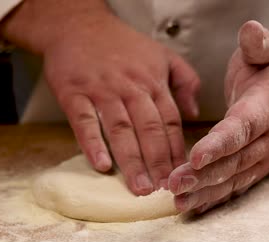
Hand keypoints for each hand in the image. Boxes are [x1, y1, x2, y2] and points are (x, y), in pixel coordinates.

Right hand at [44, 14, 199, 194]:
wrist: (78, 25)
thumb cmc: (121, 44)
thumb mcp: (162, 54)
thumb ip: (185, 80)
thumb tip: (194, 113)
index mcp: (153, 81)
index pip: (170, 121)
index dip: (177, 150)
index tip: (183, 174)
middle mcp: (130, 88)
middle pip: (149, 129)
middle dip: (159, 161)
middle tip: (164, 190)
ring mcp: (102, 90)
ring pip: (121, 129)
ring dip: (131, 160)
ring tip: (139, 187)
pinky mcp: (74, 93)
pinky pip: (84, 121)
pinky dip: (92, 143)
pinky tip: (101, 165)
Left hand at [168, 21, 268, 212]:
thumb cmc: (268, 75)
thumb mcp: (265, 54)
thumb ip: (258, 45)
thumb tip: (250, 30)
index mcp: (266, 109)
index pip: (241, 129)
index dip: (219, 144)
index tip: (195, 156)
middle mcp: (266, 139)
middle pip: (233, 161)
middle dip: (203, 175)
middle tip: (174, 184)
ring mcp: (261, 159)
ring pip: (231, 179)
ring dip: (204, 192)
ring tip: (177, 201)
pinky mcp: (254, 170)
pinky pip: (233, 187)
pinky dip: (213, 198)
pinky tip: (192, 206)